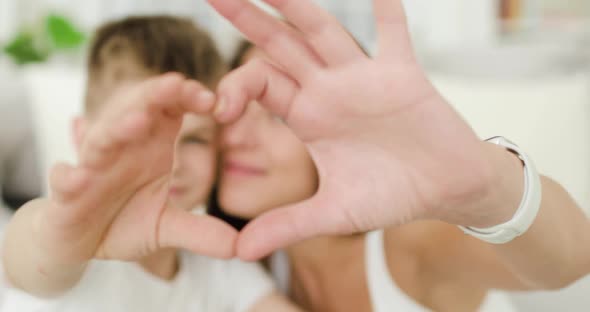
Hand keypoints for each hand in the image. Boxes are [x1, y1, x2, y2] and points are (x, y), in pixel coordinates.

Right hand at [38, 74, 236, 265]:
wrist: (81, 244)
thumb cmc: (124, 221)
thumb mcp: (167, 227)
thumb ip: (201, 232)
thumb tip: (240, 247)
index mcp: (151, 145)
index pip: (170, 109)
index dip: (187, 99)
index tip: (213, 100)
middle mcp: (122, 148)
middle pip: (136, 111)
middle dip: (155, 96)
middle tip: (177, 84)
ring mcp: (92, 169)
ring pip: (101, 140)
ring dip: (117, 129)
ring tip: (137, 123)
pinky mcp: (66, 195)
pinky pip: (63, 181)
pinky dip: (68, 176)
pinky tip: (75, 177)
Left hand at [209, 0, 510, 259]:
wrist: (444, 189)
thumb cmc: (392, 195)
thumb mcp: (334, 213)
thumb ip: (287, 225)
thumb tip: (239, 252)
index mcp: (308, 116)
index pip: (261, 85)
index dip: (235, 87)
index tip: (219, 108)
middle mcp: (329, 90)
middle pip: (281, 46)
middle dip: (250, 18)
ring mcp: (363, 78)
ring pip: (323, 31)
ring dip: (297, 5)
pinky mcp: (403, 74)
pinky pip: (393, 33)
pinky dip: (386, 9)